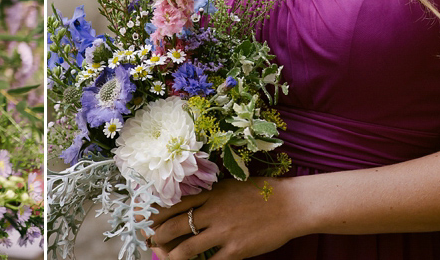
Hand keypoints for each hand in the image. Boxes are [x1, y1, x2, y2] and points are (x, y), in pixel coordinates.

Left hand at [148, 178, 299, 259]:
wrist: (290, 205)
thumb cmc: (263, 192)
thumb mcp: (232, 185)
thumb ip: (212, 194)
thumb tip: (195, 202)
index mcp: (211, 194)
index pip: (176, 205)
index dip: (159, 214)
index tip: (149, 221)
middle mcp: (213, 212)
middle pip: (175, 226)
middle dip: (159, 236)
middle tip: (152, 241)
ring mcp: (224, 232)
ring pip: (187, 248)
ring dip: (173, 255)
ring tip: (166, 257)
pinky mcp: (236, 250)